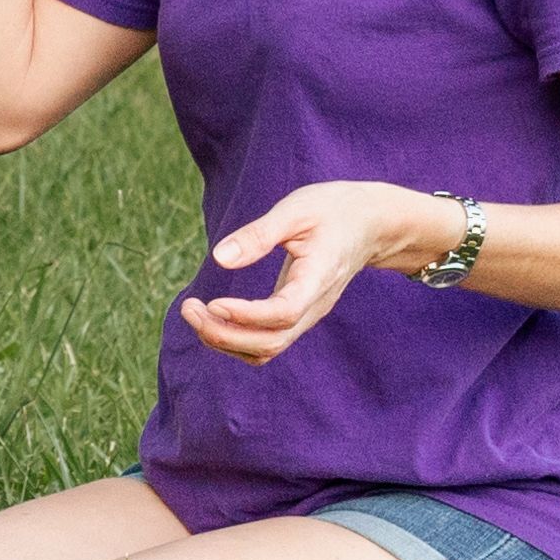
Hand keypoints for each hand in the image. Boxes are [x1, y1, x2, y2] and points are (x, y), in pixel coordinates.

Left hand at [179, 181, 451, 361]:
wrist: (370, 224)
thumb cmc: (333, 209)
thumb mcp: (296, 210)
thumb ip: (258, 235)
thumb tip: (218, 258)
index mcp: (318, 278)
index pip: (283, 313)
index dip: (247, 315)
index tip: (213, 302)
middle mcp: (314, 306)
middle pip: (270, 342)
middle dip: (224, 334)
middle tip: (189, 308)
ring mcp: (308, 315)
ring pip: (266, 350)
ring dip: (226, 341)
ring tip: (193, 312)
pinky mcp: (298, 315)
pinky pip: (267, 342)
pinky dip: (237, 339)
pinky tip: (214, 317)